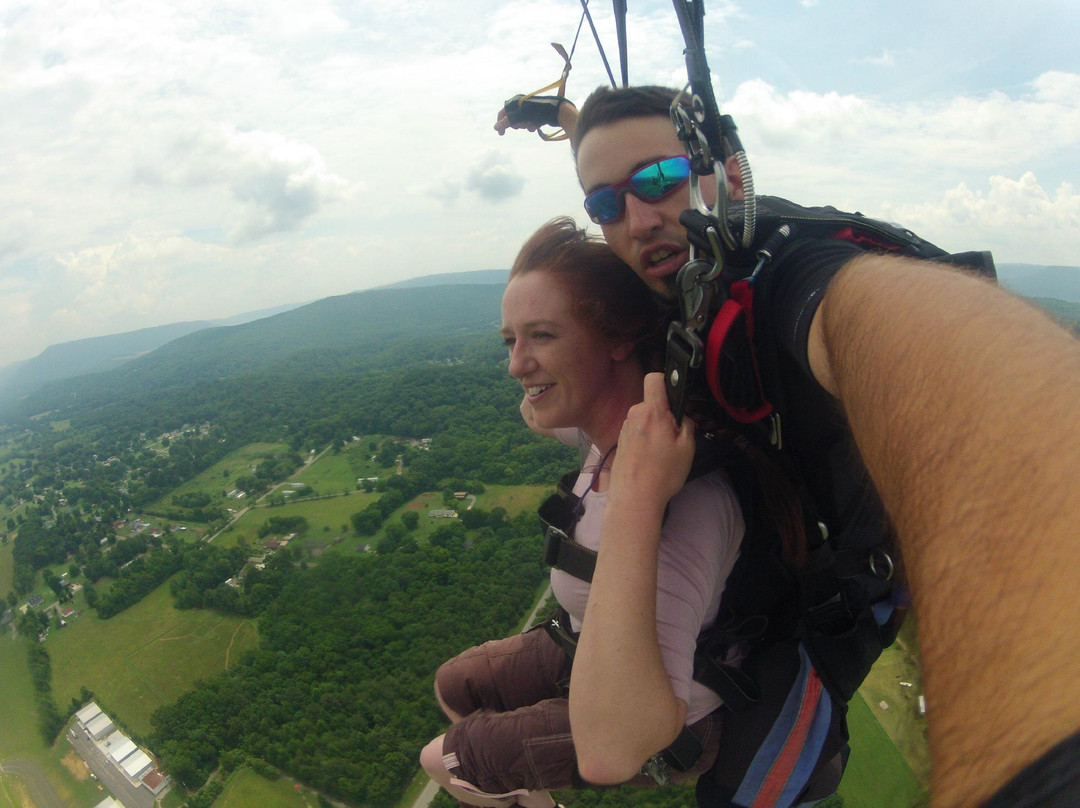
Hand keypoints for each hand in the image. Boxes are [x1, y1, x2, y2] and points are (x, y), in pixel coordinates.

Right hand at [495, 106, 537, 135]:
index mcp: (514, 102)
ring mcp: (527, 110)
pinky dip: (531, 126)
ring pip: (521, 122)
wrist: (554, 110)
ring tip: (531, 123)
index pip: (502, 113)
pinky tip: (536, 125)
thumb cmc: (537, 111)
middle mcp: (520, 105)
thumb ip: (508, 121)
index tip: (501, 134)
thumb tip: (495, 127)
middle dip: (517, 124)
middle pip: (511, 119)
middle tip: (522, 124)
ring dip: (525, 125)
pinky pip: (529, 123)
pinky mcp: (535, 115)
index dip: (500, 123)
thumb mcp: (521, 116)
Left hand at [610, 373, 694, 508]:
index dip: (666, 381)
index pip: (654, 378)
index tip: (675, 397)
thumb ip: (686, 424)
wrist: (635, 499)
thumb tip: (683, 417)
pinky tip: (651, 459)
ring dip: (654, 429)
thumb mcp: (687, 448)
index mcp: (652, 412)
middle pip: (652, 403)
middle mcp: (634, 415)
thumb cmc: (662, 474)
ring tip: (662, 453)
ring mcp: (625, 428)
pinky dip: (645, 439)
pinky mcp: (620, 441)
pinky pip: (637, 431)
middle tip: (674, 437)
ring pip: (644, 418)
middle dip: (664, 414)